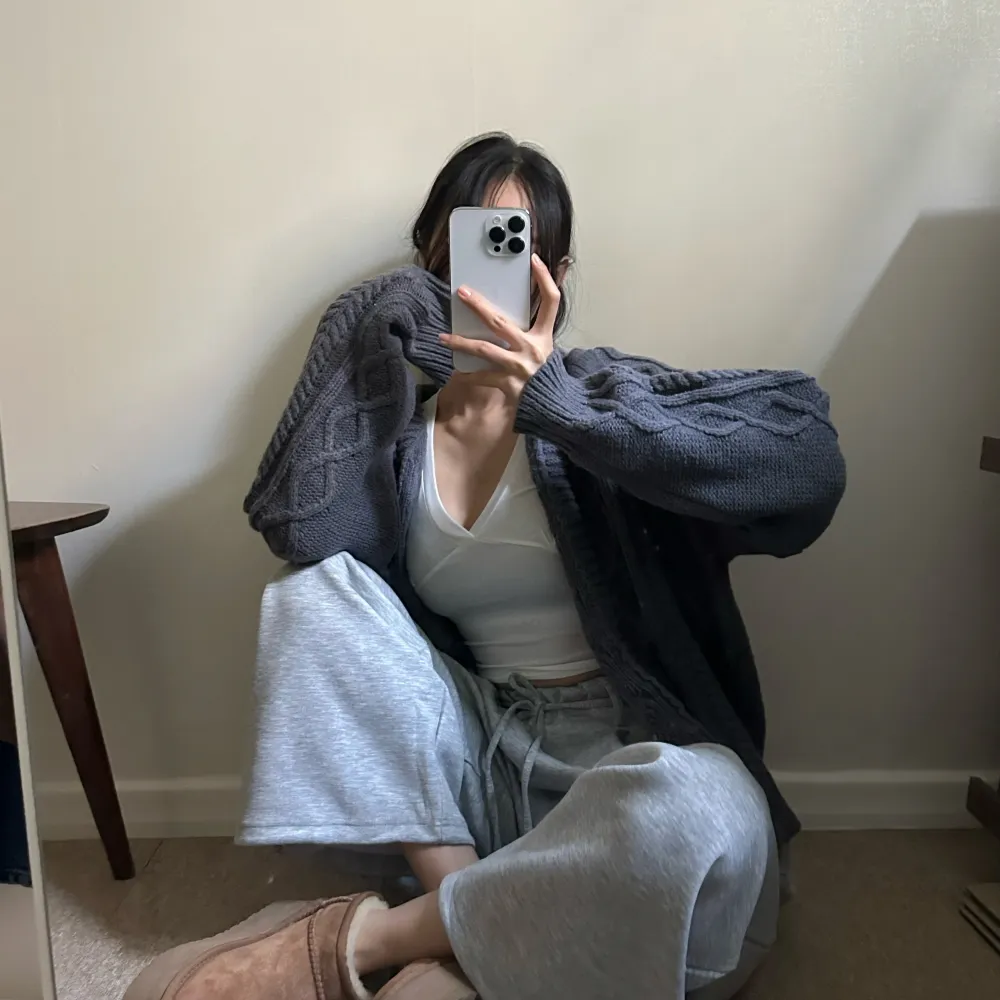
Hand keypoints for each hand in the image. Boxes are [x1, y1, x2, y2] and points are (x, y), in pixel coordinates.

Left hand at [440, 253, 559, 402]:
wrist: (553, 405)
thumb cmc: (546, 374)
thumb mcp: (547, 347)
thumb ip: (538, 325)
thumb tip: (530, 303)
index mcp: (544, 336)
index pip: (551, 301)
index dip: (545, 279)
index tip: (534, 259)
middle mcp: (532, 349)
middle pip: (501, 322)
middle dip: (479, 306)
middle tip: (462, 292)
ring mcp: (519, 367)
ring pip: (484, 350)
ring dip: (461, 343)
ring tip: (443, 337)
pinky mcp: (508, 385)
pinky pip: (482, 377)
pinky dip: (469, 374)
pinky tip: (457, 370)